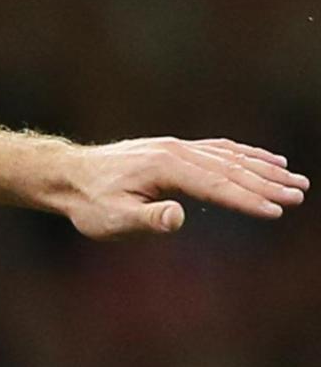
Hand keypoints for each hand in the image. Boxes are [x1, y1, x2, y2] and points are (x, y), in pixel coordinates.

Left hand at [61, 137, 305, 239]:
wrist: (67, 175)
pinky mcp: (174, 148)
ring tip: (295, 179)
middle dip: (268, 182)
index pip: (216, 185)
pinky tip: (268, 160)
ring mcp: (176, 146)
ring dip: (265, 167)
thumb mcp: (111, 218)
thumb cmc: (88, 203)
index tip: (276, 210)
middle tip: (300, 195)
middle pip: (231, 168)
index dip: (248, 199)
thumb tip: (180, 217)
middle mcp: (176, 151)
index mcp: (165, 168)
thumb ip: (146, 219)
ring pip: (230, 156)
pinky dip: (247, 155)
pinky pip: (219, 149)